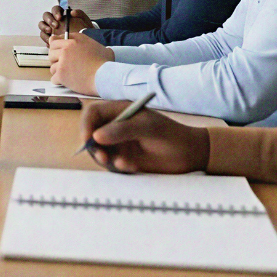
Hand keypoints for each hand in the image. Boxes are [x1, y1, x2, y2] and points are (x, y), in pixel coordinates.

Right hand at [38, 6, 95, 39]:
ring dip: (44, 27)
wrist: (83, 40)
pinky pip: (43, 35)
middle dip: (49, 20)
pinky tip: (51, 41)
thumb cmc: (83, 29)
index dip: (56, 12)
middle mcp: (53, 19)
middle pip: (46, 16)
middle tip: (55, 25)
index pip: (55, 9)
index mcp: (61, 14)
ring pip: (42, 25)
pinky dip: (45, 38)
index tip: (59, 17)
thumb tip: (72, 12)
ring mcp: (49, 28)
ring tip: (50, 32)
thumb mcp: (84, 20)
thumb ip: (80, 13)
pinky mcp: (48, 37)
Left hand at [48, 33, 112, 95]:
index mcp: (74, 41)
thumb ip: (93, 45)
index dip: (56, 47)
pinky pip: (53, 78)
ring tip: (67, 75)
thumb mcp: (101, 47)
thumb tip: (96, 46)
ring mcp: (62, 62)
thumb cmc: (105, 63)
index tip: (59, 52)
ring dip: (58, 71)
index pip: (55, 40)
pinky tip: (66, 82)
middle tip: (63, 65)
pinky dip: (59, 82)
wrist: (104, 76)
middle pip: (51, 52)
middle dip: (55, 59)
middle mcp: (66, 49)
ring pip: (52, 66)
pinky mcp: (61, 74)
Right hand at [80, 100, 210, 173]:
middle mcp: (116, 125)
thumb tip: (96, 136)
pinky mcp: (124, 157)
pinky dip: (118, 166)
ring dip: (105, 158)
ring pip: (99, 149)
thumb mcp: (147, 128)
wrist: (190, 154)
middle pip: (91, 132)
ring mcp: (119, 142)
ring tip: (122, 163)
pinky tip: (132, 166)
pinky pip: (111, 162)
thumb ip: (122, 130)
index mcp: (120, 110)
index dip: (86, 124)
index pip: (93, 113)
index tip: (88, 140)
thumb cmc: (170, 135)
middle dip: (93, 146)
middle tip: (103, 157)